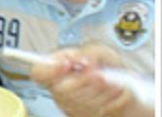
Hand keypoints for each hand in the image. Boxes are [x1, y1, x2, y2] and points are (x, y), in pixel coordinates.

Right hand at [30, 44, 150, 116]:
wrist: (122, 83)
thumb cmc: (105, 65)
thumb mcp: (99, 50)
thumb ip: (88, 52)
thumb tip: (82, 60)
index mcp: (55, 67)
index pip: (39, 72)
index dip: (50, 70)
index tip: (68, 64)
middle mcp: (58, 87)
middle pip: (60, 90)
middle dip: (83, 81)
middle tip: (99, 74)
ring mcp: (69, 104)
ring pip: (78, 102)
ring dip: (99, 91)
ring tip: (111, 81)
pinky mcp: (82, 114)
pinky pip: (91, 111)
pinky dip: (107, 100)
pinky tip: (113, 91)